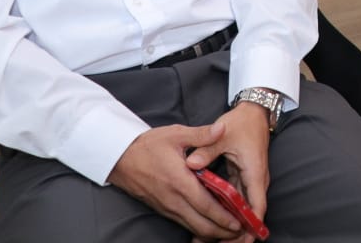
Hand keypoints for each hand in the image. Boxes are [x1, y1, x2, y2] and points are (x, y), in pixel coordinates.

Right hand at [108, 123, 244, 239]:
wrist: (119, 158)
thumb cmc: (148, 145)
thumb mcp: (176, 134)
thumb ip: (201, 134)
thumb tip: (222, 128)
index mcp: (180, 181)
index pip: (205, 205)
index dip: (224, 216)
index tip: (240, 221)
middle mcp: (173, 199)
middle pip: (201, 224)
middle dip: (222, 230)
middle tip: (241, 230)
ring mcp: (167, 207)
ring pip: (192, 227)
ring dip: (211, 232)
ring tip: (229, 231)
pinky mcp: (163, 209)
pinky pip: (184, 223)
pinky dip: (199, 227)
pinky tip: (211, 225)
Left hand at [185, 103, 271, 237]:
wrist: (254, 112)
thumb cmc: (241, 123)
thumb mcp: (224, 133)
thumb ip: (206, 149)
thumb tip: (191, 163)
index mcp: (254, 171)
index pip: (256, 204)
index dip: (250, 224)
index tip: (242, 239)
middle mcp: (255, 180)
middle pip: (250, 213)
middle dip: (238, 233)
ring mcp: (250, 182)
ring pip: (244, 211)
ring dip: (232, 227)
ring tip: (211, 242)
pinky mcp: (243, 180)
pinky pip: (237, 203)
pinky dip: (228, 216)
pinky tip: (213, 226)